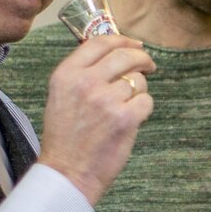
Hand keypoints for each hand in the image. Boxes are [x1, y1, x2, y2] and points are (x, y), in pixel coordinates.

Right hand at [37, 34, 155, 203]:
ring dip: (139, 91)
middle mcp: (85, 82)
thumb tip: (115, 53)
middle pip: (125, 56)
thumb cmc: (66, 136)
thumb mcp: (61, 95)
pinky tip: (132, 119)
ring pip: (138, 81)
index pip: (99, 42)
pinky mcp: (125, 118)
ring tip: (126, 106)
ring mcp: (106, 99)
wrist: (67, 171)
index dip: (122, 40)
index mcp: (67, 74)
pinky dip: (143, 109)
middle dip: (142, 58)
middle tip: (149, 66)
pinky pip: (146, 101)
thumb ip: (82, 73)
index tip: (135, 44)